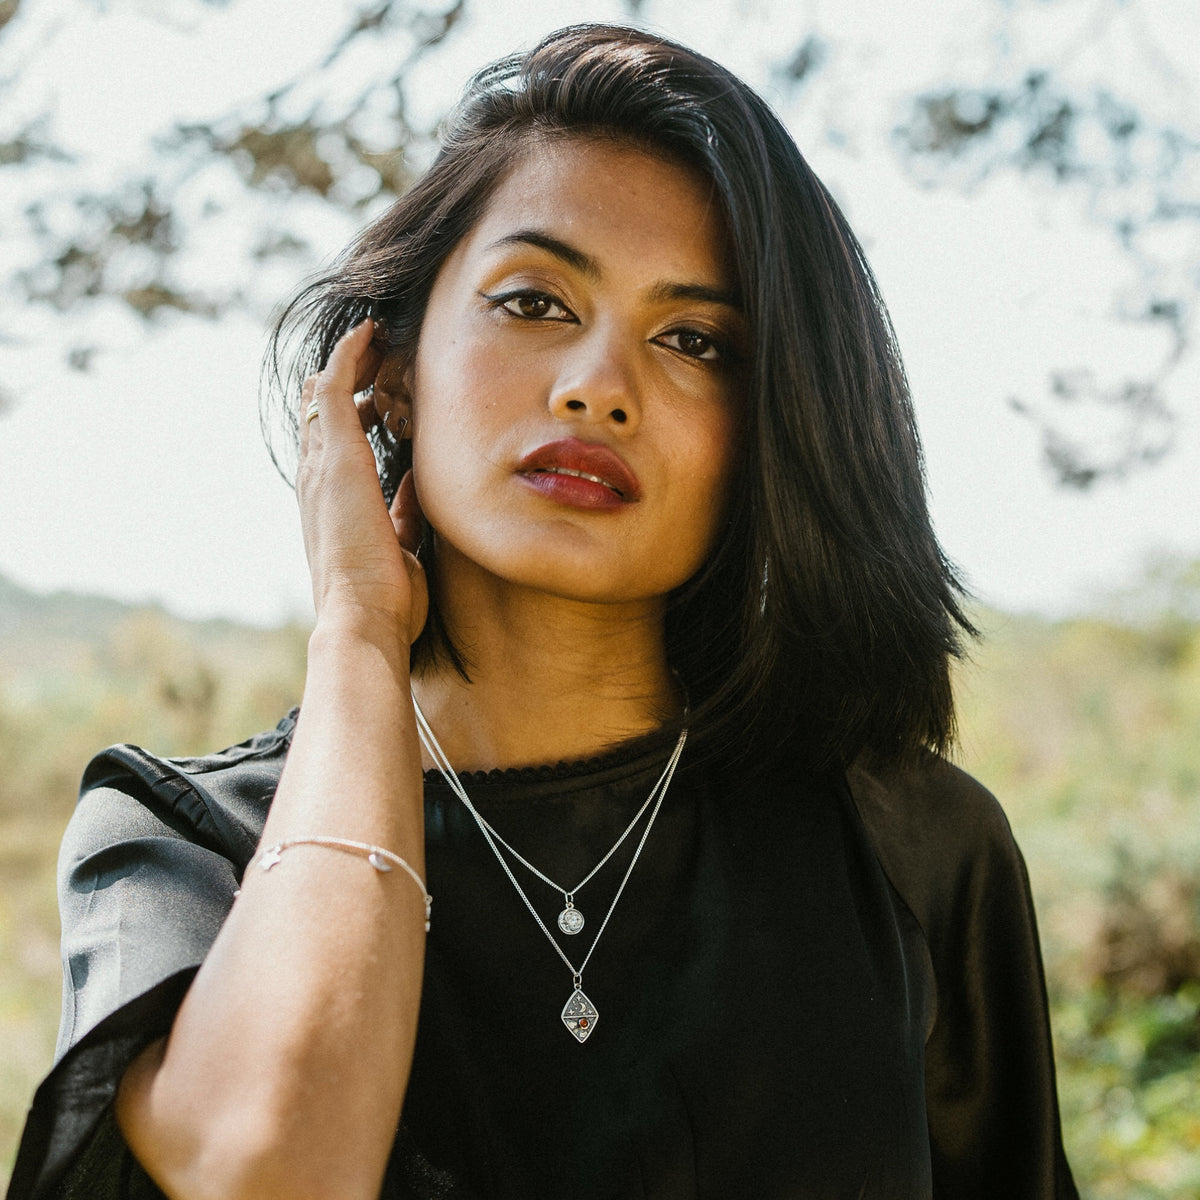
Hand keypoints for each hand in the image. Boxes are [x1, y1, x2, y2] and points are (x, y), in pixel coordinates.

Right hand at [297, 320, 427, 646]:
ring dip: (349, 362)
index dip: (347, 416)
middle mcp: (316, 480)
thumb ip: (401, 512)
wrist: (363, 617)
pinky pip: (334, 387)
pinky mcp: (336, 455)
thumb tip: (414, 485)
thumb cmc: (384, 598)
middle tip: (374, 353)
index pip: (328, 448)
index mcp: (329, 506)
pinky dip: (350, 356)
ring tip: (374, 336)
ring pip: (325, 394)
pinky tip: (370, 332)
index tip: (374, 395)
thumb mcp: (398, 545)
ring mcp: (321, 465)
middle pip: (318, 414)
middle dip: (344, 381)